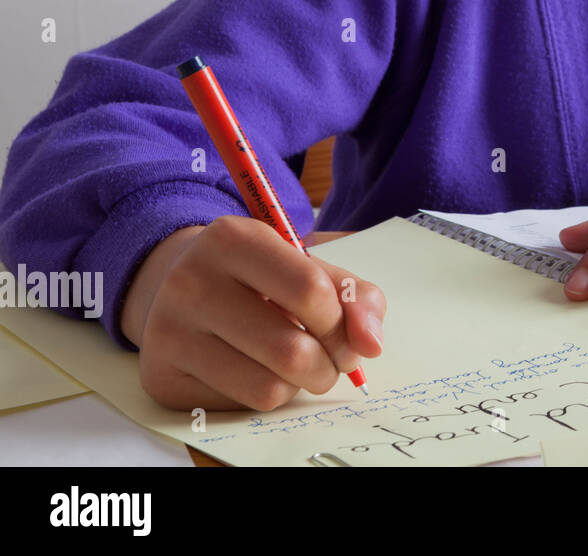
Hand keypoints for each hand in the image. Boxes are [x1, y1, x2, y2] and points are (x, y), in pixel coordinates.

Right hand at [123, 216, 385, 411]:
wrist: (181, 286)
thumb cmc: (262, 275)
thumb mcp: (310, 264)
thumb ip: (355, 296)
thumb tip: (370, 344)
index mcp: (233, 239)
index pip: (309, 290)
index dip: (343, 323)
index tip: (350, 331)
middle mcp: (191, 282)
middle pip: (292, 351)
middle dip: (331, 364)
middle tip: (334, 358)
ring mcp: (169, 332)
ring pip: (269, 388)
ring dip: (302, 384)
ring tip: (299, 363)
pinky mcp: (162, 377)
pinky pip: (242, 405)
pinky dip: (269, 394)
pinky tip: (259, 369)